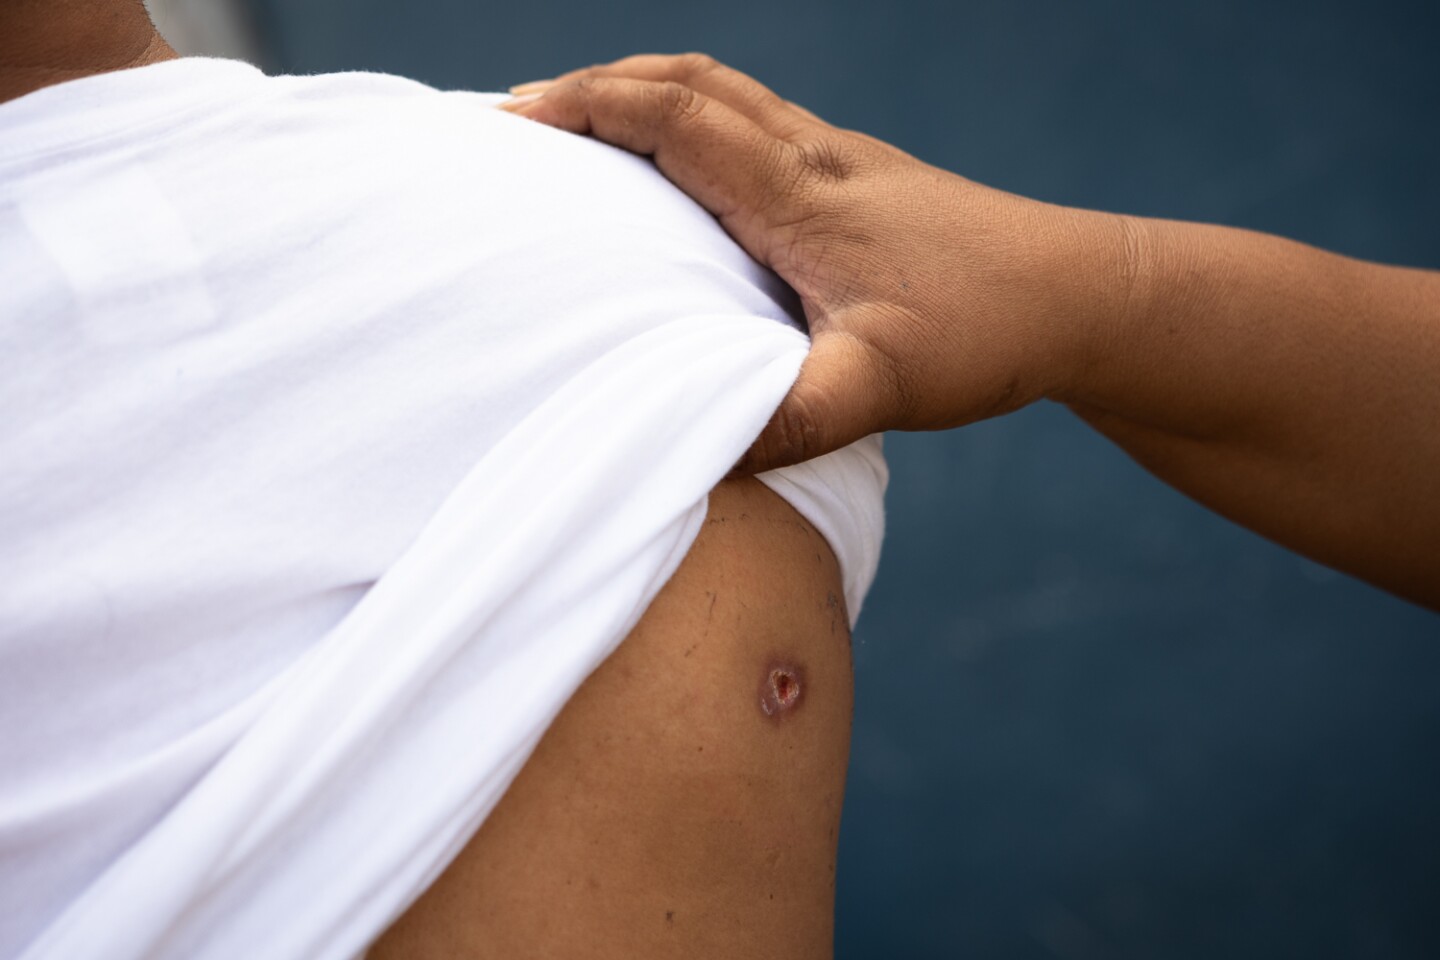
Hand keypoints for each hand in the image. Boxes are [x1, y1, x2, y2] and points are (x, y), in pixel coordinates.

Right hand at [503, 54, 1135, 472]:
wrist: (1083, 294)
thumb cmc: (986, 331)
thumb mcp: (880, 384)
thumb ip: (790, 419)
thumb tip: (694, 456)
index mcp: (797, 191)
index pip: (672, 117)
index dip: (586, 107)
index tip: (511, 119)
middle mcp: (812, 156)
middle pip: (688, 80)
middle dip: (598, 83)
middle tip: (525, 114)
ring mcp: (840, 161)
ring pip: (725, 93)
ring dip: (648, 93)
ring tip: (587, 127)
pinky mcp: (860, 181)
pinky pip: (758, 122)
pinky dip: (697, 121)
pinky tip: (692, 171)